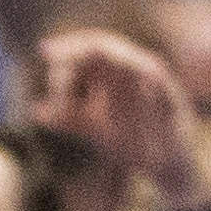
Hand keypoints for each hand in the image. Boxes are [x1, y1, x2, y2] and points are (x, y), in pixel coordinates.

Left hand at [24, 25, 210, 210]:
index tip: (44, 50)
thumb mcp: (94, 129)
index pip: (92, 47)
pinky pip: (160, 84)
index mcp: (117, 74)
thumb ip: (69, 118)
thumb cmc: (131, 141)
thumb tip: (36, 111)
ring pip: (132, 62)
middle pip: (106, 48)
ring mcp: (156, 84)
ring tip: (79, 80)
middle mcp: (136, 72)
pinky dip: (143, 80)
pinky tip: (123, 84)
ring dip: (105, 65)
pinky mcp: (174, 100)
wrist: (166, 165)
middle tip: (52, 56)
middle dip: (77, 51)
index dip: (68, 45)